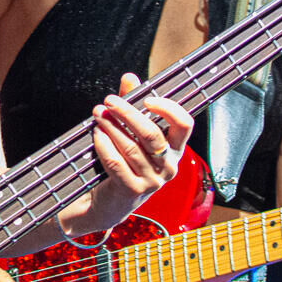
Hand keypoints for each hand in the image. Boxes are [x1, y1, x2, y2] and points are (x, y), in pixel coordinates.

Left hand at [62, 72, 193, 237]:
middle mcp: (168, 166)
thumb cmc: (125, 163)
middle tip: (109, 100)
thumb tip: (130, 77)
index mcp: (176, 150)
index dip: (168, 108)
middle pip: (152, 133)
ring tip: (98, 113)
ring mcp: (152, 181)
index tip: (147, 98)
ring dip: (112, 126)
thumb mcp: (132, 135)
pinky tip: (97, 134)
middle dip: (128, 113)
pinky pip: (116, 162)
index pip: (184, 124)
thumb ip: (133, 106)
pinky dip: (104, 145)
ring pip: (131, 147)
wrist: (111, 204)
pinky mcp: (132, 191)